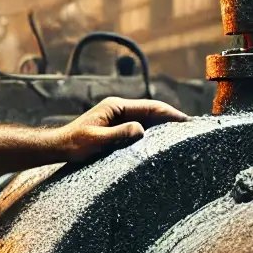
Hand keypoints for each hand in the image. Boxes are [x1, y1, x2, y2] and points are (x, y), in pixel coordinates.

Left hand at [53, 97, 187, 162]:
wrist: (60, 147)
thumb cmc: (75, 144)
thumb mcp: (96, 140)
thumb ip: (119, 134)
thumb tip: (141, 130)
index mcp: (115, 106)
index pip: (150, 106)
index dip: (169, 113)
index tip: (186, 121)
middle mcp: (119, 108)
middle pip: (152, 111)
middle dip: (171, 117)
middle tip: (192, 128)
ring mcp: (118, 117)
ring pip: (147, 118)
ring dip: (164, 125)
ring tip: (183, 135)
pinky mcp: (117, 127)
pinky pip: (140, 127)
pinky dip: (153, 131)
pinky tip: (163, 141)